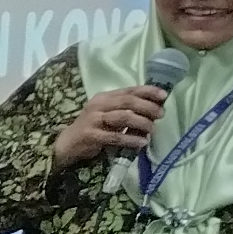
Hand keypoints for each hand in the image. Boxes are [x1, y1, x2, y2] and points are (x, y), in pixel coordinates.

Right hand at [55, 82, 172, 169]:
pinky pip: (115, 136)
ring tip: (152, 129)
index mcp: (104, 97)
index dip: (148, 91)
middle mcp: (98, 105)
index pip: (129, 90)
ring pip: (123, 117)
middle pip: (127, 102)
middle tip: (161, 114)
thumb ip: (126, 110)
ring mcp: (94, 120)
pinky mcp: (92, 135)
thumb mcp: (108, 113)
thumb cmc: (94, 127)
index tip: (164, 96)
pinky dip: (130, 139)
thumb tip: (154, 109)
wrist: (69, 143)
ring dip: (141, 123)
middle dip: (147, 107)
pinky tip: (141, 142)